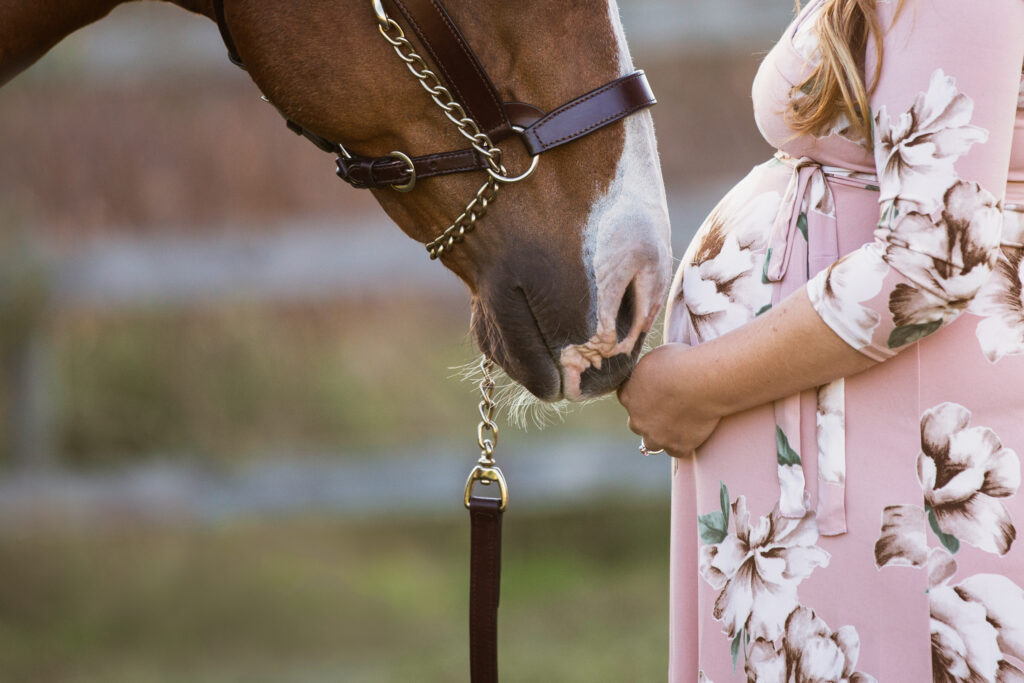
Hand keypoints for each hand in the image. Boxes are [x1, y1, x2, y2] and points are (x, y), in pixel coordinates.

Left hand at [617, 343, 722, 457]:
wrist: (700, 381)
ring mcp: (656, 436)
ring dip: (661, 436)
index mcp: (629, 394)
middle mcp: (637, 419)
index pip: (627, 398)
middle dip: (647, 419)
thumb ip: (649, 370)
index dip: (641, 395)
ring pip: (652, 443)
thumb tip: (652, 372)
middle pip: (636, 424)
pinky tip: (693, 433)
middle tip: (668, 408)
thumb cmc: (680, 361)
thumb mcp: (656, 357)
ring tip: (678, 426)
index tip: (655, 391)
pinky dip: (684, 443)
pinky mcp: (677, 446)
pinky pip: (677, 450)